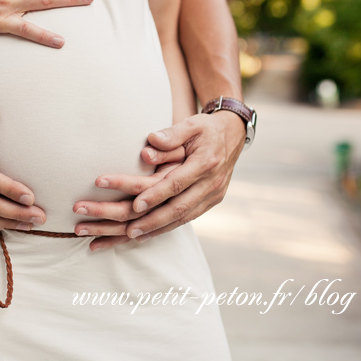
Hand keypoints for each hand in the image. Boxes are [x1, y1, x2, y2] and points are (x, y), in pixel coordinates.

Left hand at [73, 111, 245, 249]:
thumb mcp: (191, 124)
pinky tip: (149, 233)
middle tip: (127, 230)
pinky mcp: (211, 202)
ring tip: (132, 236)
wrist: (233, 135)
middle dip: (152, 221)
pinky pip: (188, 218)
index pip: (177, 183)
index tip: (135, 205)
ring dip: (157, 229)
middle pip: (179, 207)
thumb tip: (151, 140)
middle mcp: (211, 183)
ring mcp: (213, 195)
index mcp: (205, 163)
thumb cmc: (206, 128)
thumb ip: (171, 133)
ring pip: (183, 218)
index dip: (156, 195)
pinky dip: (167, 227)